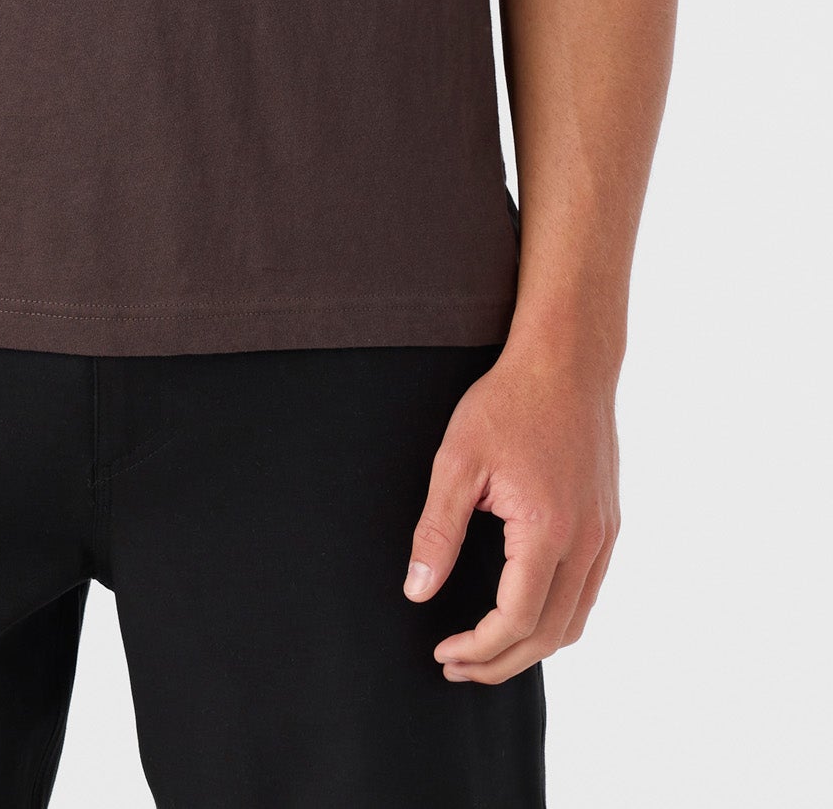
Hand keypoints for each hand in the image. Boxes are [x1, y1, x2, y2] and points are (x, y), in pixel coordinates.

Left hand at [404, 342, 618, 683]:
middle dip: (501, 661)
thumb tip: (417, 591)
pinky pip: (589, 593)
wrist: (567, 360)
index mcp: (548, 530)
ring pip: (576, 620)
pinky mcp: (609, 523)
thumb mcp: (457, 460)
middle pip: (550, 634)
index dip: (479, 649)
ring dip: (531, 646)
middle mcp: (587, 541)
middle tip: (456, 665)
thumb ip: (437, 529)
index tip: (444, 651)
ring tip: (485, 649)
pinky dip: (556, 617)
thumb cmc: (508, 402)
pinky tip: (522, 610)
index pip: (517, 620)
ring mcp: (605, 534)